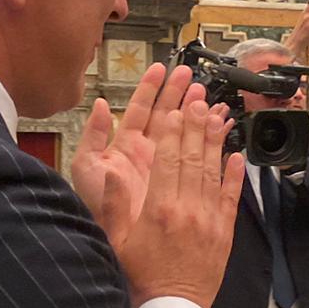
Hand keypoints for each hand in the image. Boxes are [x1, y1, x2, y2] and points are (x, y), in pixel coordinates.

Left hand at [71, 63, 200, 250]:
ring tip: (208, 95)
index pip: (141, 109)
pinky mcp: (181, 181)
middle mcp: (148, 152)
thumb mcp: (88, 167)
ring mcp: (166, 166)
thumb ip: (93, 134)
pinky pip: (199, 155)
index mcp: (127, 145)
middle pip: (167, 115)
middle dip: (179, 93)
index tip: (163, 69)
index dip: (152, 88)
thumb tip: (101, 104)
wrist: (119, 239)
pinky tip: (220, 124)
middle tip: (192, 75)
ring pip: (184, 131)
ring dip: (196, 112)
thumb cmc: (98, 206)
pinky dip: (210, 139)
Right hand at [114, 97, 246, 307]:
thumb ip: (112, 206)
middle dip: (195, 127)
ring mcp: (209, 220)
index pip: (167, 160)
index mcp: (158, 209)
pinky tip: (237, 155)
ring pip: (213, 172)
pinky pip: (230, 197)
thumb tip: (111, 173)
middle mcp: (186, 209)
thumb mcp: (115, 242)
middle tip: (199, 101)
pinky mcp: (224, 232)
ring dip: (215, 142)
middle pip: (192, 159)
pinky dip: (235, 175)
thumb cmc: (139, 276)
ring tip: (217, 116)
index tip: (175, 111)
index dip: (172, 133)